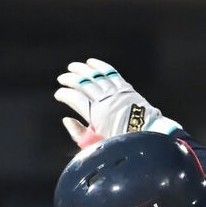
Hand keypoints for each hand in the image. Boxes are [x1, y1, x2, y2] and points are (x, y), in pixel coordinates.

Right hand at [54, 58, 181, 148]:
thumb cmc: (121, 144)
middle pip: (83, 83)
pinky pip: (110, 72)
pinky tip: (91, 63)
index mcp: (96, 115)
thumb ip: (79, 133)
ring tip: (73, 66)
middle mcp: (105, 100)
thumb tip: (66, 119)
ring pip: (95, 75)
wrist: (147, 137)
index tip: (58, 95)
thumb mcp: (97, 144)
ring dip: (82, 69)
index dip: (64, 94)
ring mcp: (115, 92)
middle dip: (70, 78)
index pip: (75, 99)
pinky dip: (99, 66)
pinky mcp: (125, 88)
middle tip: (62, 78)